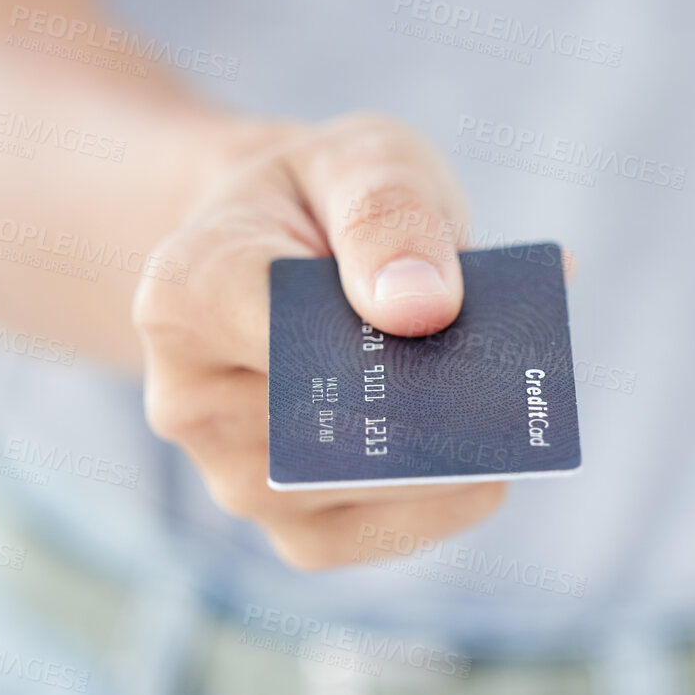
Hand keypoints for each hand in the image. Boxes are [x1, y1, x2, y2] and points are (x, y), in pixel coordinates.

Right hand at [133, 113, 507, 567]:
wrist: (282, 252)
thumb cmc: (325, 203)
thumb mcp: (360, 160)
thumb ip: (388, 213)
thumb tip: (422, 306)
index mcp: (184, 293)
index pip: (279, 331)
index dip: (370, 332)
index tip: (441, 309)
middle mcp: (188, 400)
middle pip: (327, 426)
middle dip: (431, 405)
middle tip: (510, 378)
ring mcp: (232, 476)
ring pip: (357, 491)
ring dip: (449, 454)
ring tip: (505, 405)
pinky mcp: (288, 526)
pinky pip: (376, 535)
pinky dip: (445, 500)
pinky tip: (487, 464)